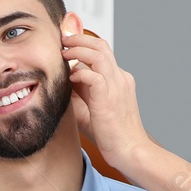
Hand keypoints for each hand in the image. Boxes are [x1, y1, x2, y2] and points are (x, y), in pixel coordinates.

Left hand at [61, 31, 150, 169]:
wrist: (129, 151)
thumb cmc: (111, 135)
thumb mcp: (92, 109)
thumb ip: (79, 94)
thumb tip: (61, 83)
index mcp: (119, 80)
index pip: (102, 52)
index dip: (83, 45)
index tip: (67, 46)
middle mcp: (120, 79)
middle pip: (101, 46)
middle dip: (79, 39)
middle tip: (63, 41)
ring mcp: (117, 86)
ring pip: (98, 54)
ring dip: (78, 50)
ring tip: (64, 53)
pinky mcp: (109, 97)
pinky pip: (94, 75)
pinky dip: (80, 73)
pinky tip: (71, 80)